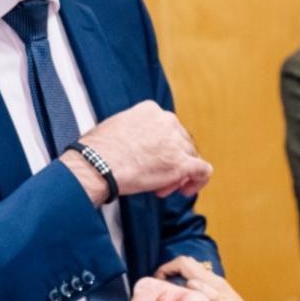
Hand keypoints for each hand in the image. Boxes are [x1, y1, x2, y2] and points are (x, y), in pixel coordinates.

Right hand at [68, 100, 212, 203]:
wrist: (96, 165)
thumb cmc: (98, 151)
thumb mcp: (116, 126)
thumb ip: (134, 130)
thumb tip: (136, 145)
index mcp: (151, 110)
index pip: (167, 128)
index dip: (161, 147)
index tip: (149, 160)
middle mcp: (167, 122)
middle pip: (181, 142)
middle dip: (170, 161)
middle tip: (155, 178)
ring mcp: (175, 143)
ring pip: (191, 157)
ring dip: (178, 174)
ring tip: (161, 187)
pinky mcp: (181, 164)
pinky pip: (203, 171)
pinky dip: (198, 181)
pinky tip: (185, 190)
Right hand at [156, 256, 273, 300]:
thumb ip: (209, 295)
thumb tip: (189, 284)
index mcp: (211, 283)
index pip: (184, 263)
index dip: (166, 268)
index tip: (155, 283)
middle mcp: (210, 284)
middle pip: (183, 270)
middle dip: (166, 278)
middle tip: (153, 297)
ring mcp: (210, 294)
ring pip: (185, 282)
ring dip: (172, 289)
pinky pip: (190, 295)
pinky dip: (179, 300)